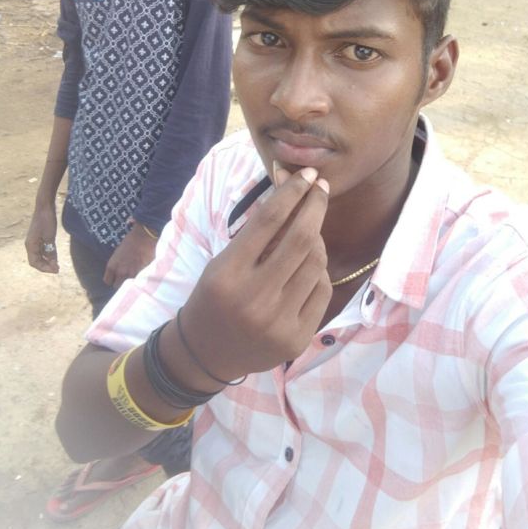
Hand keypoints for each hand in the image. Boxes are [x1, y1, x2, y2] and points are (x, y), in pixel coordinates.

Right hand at [25, 204, 59, 272]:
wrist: (45, 207)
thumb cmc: (46, 221)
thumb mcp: (50, 237)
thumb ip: (50, 251)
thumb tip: (53, 263)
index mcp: (31, 245)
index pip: (34, 262)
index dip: (44, 268)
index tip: (55, 270)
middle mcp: (31, 245)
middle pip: (36, 260)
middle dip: (46, 266)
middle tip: (58, 269)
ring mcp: (34, 241)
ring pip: (39, 256)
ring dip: (47, 262)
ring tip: (57, 266)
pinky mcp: (39, 238)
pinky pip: (42, 250)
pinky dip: (48, 255)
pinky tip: (55, 258)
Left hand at [103, 224, 156, 287]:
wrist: (143, 236)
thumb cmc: (130, 241)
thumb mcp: (118, 253)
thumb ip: (117, 264)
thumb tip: (119, 271)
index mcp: (112, 266)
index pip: (107, 281)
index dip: (112, 280)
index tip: (116, 278)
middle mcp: (120, 272)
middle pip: (117, 286)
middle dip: (121, 283)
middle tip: (126, 279)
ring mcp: (131, 274)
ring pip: (129, 286)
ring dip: (131, 282)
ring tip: (135, 277)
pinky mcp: (142, 274)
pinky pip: (140, 282)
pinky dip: (141, 280)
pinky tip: (143, 275)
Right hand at [180, 167, 330, 384]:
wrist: (205, 354)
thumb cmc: (214, 297)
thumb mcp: (223, 261)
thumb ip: (257, 233)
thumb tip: (291, 188)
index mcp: (228, 273)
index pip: (268, 219)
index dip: (292, 191)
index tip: (306, 174)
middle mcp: (254, 298)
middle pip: (301, 238)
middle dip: (315, 205)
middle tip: (320, 188)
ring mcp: (278, 322)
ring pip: (316, 263)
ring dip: (318, 238)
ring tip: (309, 230)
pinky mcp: (297, 339)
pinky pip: (322, 290)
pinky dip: (318, 271)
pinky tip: (308, 265)